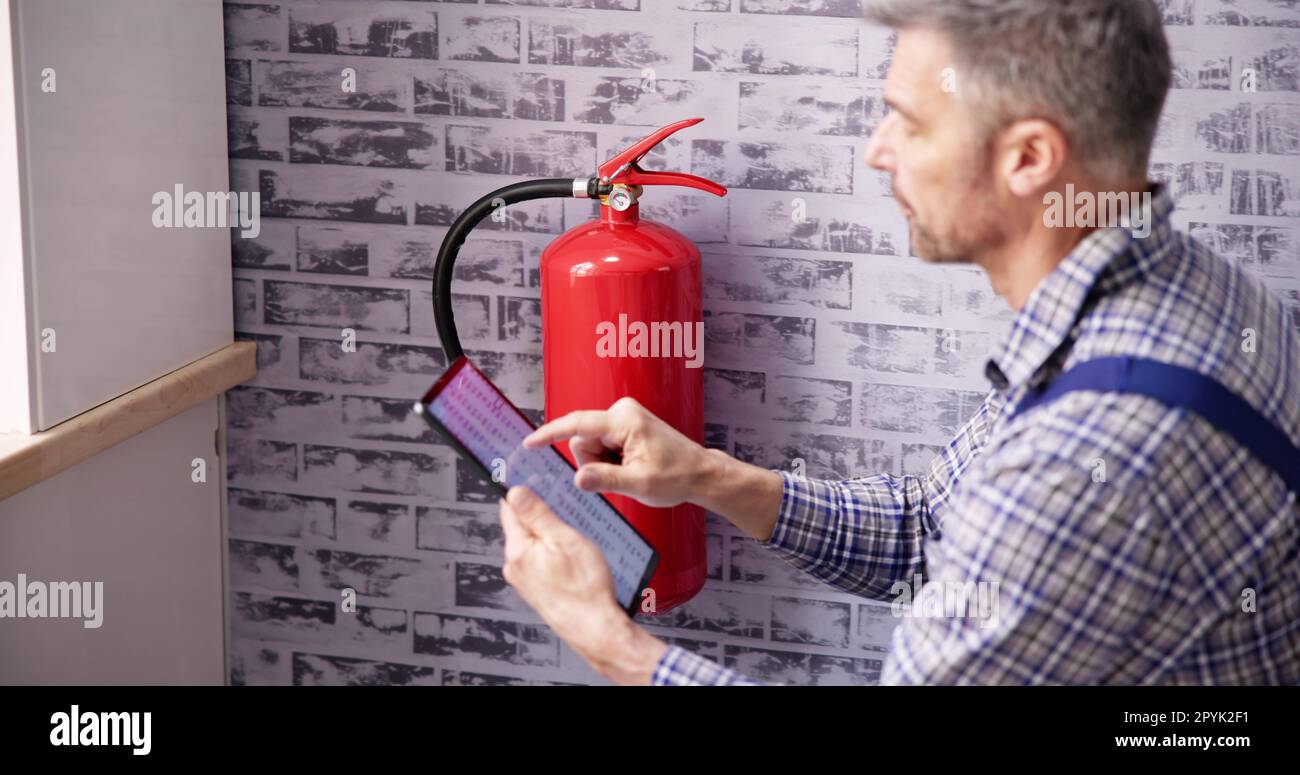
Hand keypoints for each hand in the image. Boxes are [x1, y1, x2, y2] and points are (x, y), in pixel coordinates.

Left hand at [498, 485, 667, 683]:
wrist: (597, 630)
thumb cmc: (586, 589)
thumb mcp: (564, 540)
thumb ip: (537, 515)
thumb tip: (514, 493)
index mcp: (517, 550)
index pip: (509, 509)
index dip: (520, 491)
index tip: (529, 480)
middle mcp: (515, 567)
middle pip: (521, 527)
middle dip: (539, 515)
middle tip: (563, 509)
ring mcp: (525, 581)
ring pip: (533, 545)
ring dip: (549, 536)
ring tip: (574, 537)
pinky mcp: (539, 591)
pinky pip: (541, 562)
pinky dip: (554, 554)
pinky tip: (573, 559)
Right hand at [522, 396, 710, 507]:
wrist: (700, 473)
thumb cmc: (677, 476)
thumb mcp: (639, 484)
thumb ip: (605, 479)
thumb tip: (578, 477)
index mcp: (625, 421)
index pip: (577, 424)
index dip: (550, 434)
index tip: (529, 443)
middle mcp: (622, 412)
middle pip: (582, 439)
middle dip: (592, 462)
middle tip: (620, 476)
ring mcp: (624, 417)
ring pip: (590, 444)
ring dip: (602, 463)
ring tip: (629, 471)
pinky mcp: (625, 424)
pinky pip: (602, 444)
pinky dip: (609, 460)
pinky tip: (629, 466)